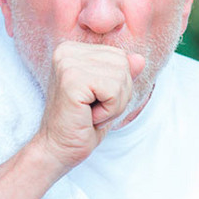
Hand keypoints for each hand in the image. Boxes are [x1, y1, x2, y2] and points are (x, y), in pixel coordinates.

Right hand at [32, 41, 145, 169]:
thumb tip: (140, 58)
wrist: (57, 149)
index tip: (93, 101)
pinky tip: (89, 117)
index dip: (117, 85)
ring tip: (90, 114)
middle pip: (122, 64)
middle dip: (117, 95)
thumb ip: (122, 74)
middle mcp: (67, 50)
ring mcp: (67, 63)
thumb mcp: (108, 95)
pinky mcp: (71, 79)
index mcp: (72, 49)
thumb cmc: (81, 124)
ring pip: (120, 78)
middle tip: (92, 110)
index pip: (119, 57)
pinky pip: (113, 91)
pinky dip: (108, 111)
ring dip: (113, 105)